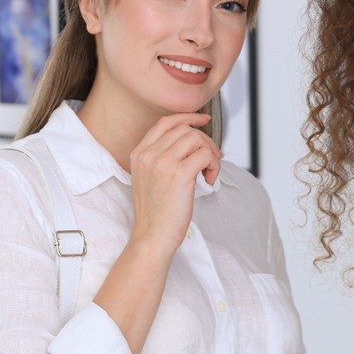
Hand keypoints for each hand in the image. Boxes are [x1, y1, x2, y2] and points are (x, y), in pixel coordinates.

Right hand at [127, 113, 221, 255]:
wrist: (152, 236)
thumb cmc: (156, 213)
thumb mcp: (149, 179)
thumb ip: (162, 158)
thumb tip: (195, 144)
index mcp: (139, 154)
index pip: (165, 122)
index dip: (187, 117)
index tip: (203, 121)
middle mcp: (148, 154)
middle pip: (184, 129)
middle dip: (205, 141)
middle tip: (213, 158)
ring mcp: (162, 162)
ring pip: (196, 139)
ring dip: (210, 153)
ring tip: (209, 172)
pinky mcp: (179, 174)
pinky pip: (205, 155)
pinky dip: (214, 164)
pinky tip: (209, 179)